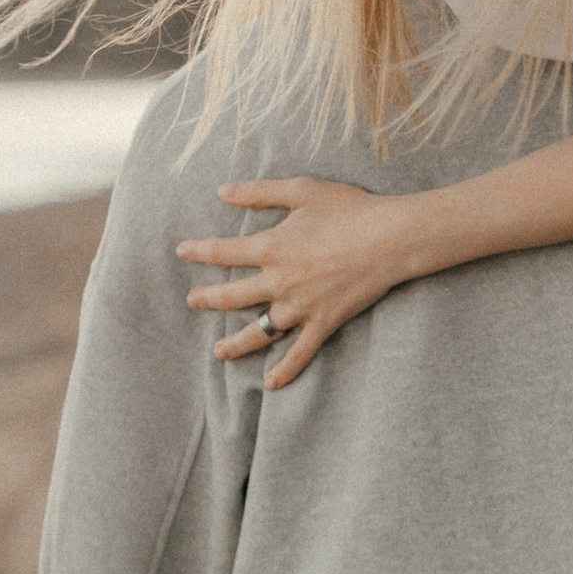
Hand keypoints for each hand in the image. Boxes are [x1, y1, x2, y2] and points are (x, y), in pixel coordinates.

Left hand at [178, 178, 408, 386]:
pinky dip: (285, 370)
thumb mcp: (301, 190)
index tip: (181, 251)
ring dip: (235, 343)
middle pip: (233, 296)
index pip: (224, 253)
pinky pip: (300, 352)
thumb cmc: (349, 209)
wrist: (391, 238)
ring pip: (259, 331)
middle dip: (208, 299)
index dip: (199, 251)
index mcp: (271, 247)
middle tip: (191, 301)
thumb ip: (259, 192)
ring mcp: (300, 306)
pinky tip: (270, 383)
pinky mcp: (324, 322)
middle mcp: (279, 281)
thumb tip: (222, 192)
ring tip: (218, 351)